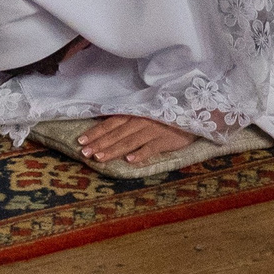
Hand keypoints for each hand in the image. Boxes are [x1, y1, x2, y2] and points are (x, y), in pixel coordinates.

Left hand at [75, 114, 199, 165]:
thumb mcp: (145, 112)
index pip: (110, 123)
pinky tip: (129, 161)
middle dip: (99, 143)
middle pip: (116, 133)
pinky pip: (150, 148)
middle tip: (84, 153)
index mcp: (133, 113)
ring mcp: (152, 130)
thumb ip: (127, 118)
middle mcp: (140, 121)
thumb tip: (104, 123)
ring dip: (113, 150)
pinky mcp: (165, 140)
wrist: (193, 113)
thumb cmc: (165, 114)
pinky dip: (140, 154)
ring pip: (129, 141)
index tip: (80, 140)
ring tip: (100, 157)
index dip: (96, 132)